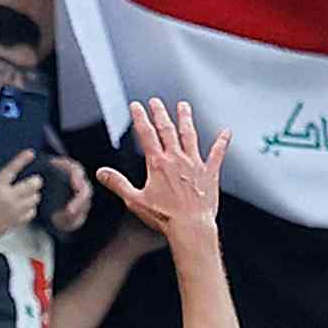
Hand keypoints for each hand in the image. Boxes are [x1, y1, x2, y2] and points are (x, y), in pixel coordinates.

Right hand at [108, 101, 222, 235]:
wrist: (191, 226)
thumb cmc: (164, 217)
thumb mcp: (135, 200)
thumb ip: (118, 184)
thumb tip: (101, 172)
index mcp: (158, 164)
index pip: (146, 134)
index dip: (140, 118)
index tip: (136, 106)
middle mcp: (177, 159)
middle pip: (167, 129)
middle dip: (160, 113)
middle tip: (156, 101)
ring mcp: (194, 164)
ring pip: (189, 135)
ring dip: (185, 119)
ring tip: (183, 106)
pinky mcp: (210, 173)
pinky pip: (217, 154)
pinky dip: (222, 142)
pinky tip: (226, 132)